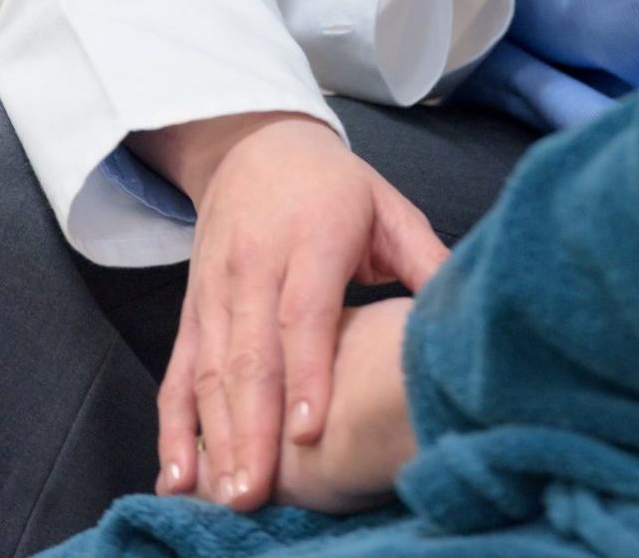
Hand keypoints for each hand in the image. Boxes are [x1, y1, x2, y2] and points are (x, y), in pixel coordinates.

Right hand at [140, 112, 447, 510]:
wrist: (255, 145)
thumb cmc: (336, 187)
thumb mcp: (388, 207)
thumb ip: (425, 258)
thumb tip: (465, 309)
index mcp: (312, 237)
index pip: (304, 312)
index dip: (307, 372)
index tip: (310, 429)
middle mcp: (256, 264)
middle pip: (251, 353)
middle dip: (253, 426)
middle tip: (258, 491)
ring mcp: (217, 289)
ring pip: (212, 370)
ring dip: (216, 436)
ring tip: (228, 494)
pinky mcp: (192, 309)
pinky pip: (179, 372)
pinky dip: (173, 426)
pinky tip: (180, 473)